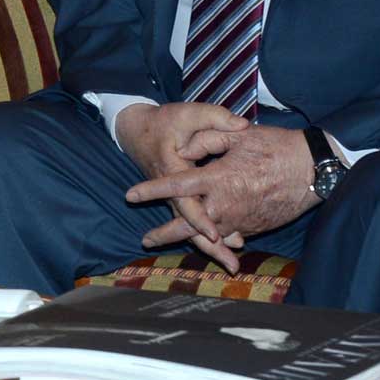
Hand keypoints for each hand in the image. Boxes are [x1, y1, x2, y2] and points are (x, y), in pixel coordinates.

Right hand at [115, 101, 250, 271]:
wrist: (136, 130)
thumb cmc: (165, 121)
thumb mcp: (188, 113)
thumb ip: (216, 118)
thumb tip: (243, 126)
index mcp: (172, 167)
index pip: (185, 197)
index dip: (199, 216)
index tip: (216, 233)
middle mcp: (172, 188)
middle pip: (189, 221)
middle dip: (209, 243)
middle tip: (231, 263)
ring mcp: (174, 196)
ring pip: (190, 226)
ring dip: (210, 246)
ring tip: (232, 265)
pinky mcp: (179, 199)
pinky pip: (192, 221)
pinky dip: (208, 235)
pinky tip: (226, 246)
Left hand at [128, 124, 317, 249]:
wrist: (314, 169)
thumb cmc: (276, 146)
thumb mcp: (238, 134)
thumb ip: (207, 140)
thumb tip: (184, 152)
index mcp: (218, 178)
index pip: (177, 186)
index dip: (151, 191)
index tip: (130, 195)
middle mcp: (226, 204)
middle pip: (188, 224)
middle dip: (165, 234)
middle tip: (145, 240)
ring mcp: (241, 218)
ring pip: (208, 235)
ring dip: (188, 240)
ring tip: (169, 244)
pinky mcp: (254, 225)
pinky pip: (229, 234)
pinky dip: (215, 239)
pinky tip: (205, 241)